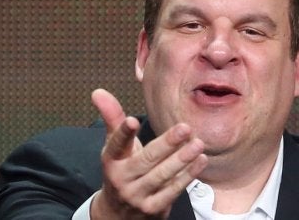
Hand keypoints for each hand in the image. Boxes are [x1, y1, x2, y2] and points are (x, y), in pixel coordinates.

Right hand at [90, 89, 207, 219]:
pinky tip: (200, 161)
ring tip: (198, 144)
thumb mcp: (114, 147)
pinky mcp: (153, 208)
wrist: (118, 214)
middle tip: (185, 127)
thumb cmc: (122, 170)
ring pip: (162, 175)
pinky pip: (173, 190)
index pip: (116, 145)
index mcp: (111, 161)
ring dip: (182, 159)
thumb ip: (112, 119)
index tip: (133, 120)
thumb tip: (98, 91)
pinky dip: (188, 176)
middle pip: (146, 159)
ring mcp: (137, 196)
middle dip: (166, 143)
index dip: (123, 133)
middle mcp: (121, 179)